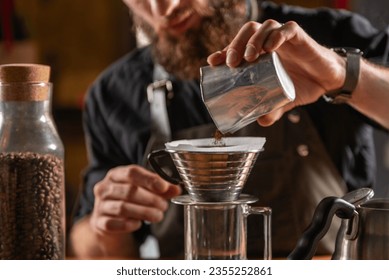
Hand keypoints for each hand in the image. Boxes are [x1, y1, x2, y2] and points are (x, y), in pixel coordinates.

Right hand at [90, 164, 180, 235]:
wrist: (110, 221)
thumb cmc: (129, 200)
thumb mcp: (145, 190)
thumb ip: (161, 189)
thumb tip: (176, 189)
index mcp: (116, 174)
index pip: (132, 172)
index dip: (150, 179)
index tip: (164, 188)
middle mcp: (105, 187)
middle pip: (129, 191)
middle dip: (151, 199)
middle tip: (164, 206)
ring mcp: (100, 205)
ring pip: (123, 207)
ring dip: (144, 212)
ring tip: (157, 215)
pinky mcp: (99, 222)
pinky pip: (113, 224)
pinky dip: (129, 224)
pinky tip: (139, 224)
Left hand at [207, 20, 345, 125]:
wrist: (327, 80)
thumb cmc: (301, 85)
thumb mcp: (283, 100)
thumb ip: (272, 109)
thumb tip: (261, 122)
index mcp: (260, 55)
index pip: (237, 47)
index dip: (223, 52)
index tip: (213, 62)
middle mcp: (268, 43)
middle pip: (247, 32)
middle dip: (236, 44)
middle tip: (232, 62)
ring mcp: (283, 38)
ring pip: (264, 27)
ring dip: (253, 40)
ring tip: (250, 57)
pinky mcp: (299, 36)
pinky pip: (287, 29)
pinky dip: (277, 35)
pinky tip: (271, 47)